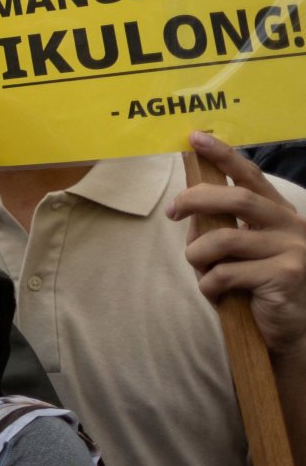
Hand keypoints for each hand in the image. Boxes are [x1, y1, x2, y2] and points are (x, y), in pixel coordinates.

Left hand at [171, 132, 305, 361]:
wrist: (288, 329)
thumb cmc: (256, 285)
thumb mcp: (236, 250)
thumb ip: (216, 225)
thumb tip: (185, 205)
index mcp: (278, 211)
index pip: (250, 175)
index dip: (223, 155)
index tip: (196, 137)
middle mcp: (290, 224)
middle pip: (235, 199)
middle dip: (195, 200)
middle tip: (172, 211)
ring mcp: (292, 249)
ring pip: (223, 239)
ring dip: (197, 255)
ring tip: (200, 269)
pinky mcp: (286, 275)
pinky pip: (227, 273)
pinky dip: (209, 285)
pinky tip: (217, 294)